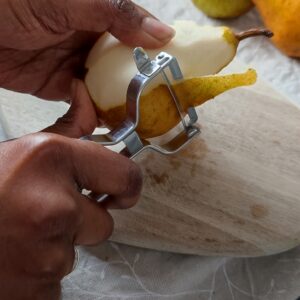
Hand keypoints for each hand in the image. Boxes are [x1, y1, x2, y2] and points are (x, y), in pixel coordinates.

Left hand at [0, 0, 173, 99]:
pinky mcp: (61, 87)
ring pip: (108, 89)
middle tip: (155, 105)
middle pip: (126, 68)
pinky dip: (92, 113)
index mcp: (101, 17)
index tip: (173, 75)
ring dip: (117, 104)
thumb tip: (163, 33)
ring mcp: (78, 66)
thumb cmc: (17, 3)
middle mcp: (93, 42)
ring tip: (130, 116)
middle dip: (139, 86)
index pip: (138, 36)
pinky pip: (84, 104)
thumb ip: (118, 14)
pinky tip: (98, 117)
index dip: (157, 55)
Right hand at [0, 81, 142, 299]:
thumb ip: (66, 129)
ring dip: (57, 245)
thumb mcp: (24, 149)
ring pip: (78, 251)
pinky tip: (16, 256)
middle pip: (105, 222)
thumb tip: (84, 92)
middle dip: (84, 221)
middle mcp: (55, 205)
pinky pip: (57, 279)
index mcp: (52, 160)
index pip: (126, 177)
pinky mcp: (37, 288)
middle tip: (49, 213)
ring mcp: (47, 252)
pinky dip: (42, 271)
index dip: (127, 187)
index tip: (120, 192)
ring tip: (23, 234)